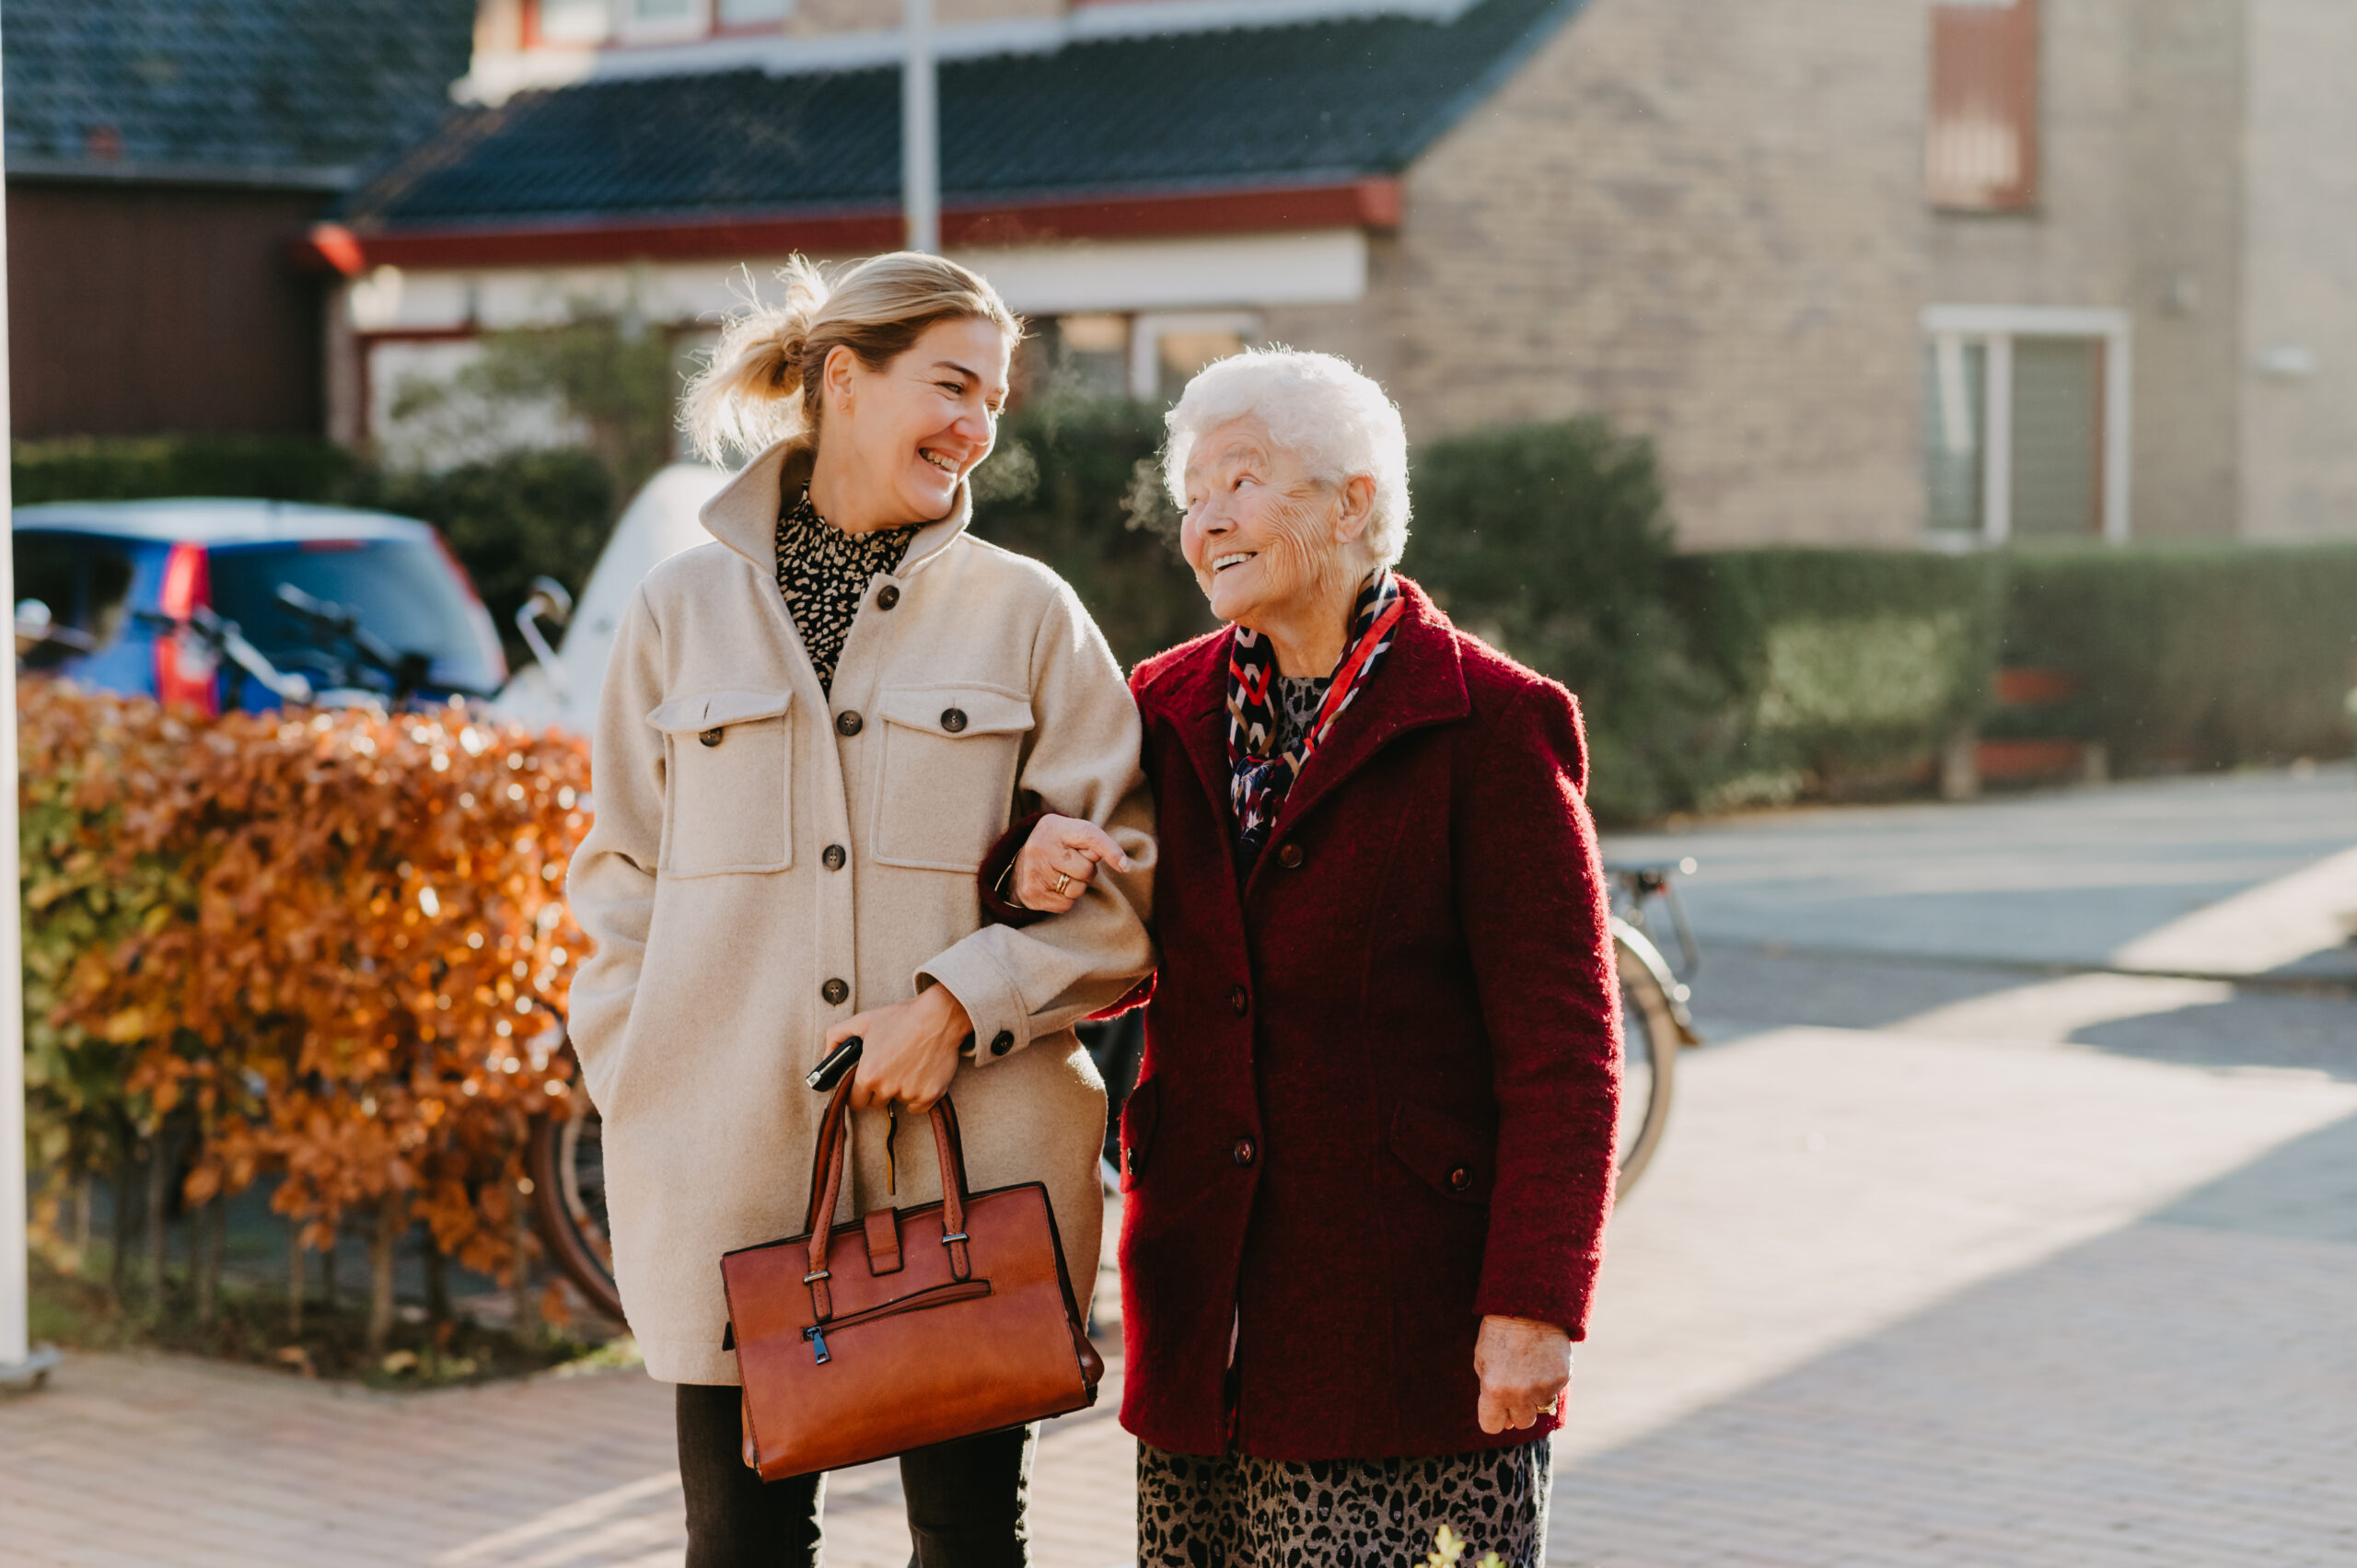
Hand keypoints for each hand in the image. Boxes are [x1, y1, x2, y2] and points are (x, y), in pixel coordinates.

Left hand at [833, 986, 971, 1112]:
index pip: (854, 1101)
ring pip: (898, 1103)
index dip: (857, 1092)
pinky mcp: (931, 1095)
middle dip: (879, 1091)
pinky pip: (917, 1107)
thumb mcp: (863, 1021)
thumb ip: (836, 1038)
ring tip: (907, 1066)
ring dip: (900, 1091)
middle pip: (876, 1103)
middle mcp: (888, 1088)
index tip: (863, 1086)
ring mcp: (910, 1093)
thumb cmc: (901, 1017)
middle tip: (888, 1070)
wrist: (940, 1016)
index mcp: (868, 1074)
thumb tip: (826, 1058)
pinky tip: (919, 1076)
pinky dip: (918, 1096)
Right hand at [1011, 812, 1131, 914]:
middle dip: (1086, 871)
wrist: (1018, 861)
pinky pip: (1066, 905)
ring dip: (1075, 886)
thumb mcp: (1071, 832)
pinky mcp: (1031, 894)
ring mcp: (1033, 872)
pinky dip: (1064, 899)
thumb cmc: (1056, 845)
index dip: (1110, 851)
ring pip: (1077, 890)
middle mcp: (1040, 847)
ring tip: (1060, 875)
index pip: (1089, 835)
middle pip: (1086, 870)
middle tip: (1071, 864)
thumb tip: (1123, 865)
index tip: (1123, 866)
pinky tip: (1052, 887)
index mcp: (1053, 827)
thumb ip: (1094, 842)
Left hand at [1474, 1315, 1570, 1433]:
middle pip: (1521, 1423)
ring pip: (1540, 1408)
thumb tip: (1506, 1423)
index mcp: (1494, 1390)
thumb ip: (1489, 1393)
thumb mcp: (1482, 1361)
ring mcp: (1543, 1387)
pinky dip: (1548, 1382)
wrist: (1528, 1306)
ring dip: (1535, 1396)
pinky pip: (1554, 1392)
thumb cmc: (1498, 1333)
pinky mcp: (1561, 1378)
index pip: (1492, 1426)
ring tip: (1528, 1369)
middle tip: (1515, 1387)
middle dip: (1517, 1410)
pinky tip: (1541, 1361)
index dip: (1493, 1418)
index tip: (1496, 1409)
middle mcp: (1520, 1393)